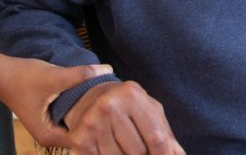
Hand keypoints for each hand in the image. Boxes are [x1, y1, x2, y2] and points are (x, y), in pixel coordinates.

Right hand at [0, 53, 112, 147]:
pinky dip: (81, 109)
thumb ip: (80, 75)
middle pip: (83, 133)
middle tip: (114, 103)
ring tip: (106, 97)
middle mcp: (50, 136)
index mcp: (50, 136)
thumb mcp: (54, 76)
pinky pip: (71, 117)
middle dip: (97, 119)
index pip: (85, 138)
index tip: (113, 109)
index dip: (100, 123)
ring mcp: (50, 127)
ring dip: (89, 113)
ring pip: (78, 124)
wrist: (0, 73)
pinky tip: (93, 95)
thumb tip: (108, 70)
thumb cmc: (22, 77)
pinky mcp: (50, 117)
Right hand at [64, 80, 184, 154]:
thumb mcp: (149, 111)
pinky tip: (110, 149)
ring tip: (124, 147)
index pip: (156, 137)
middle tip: (141, 151)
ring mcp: (92, 122)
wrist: (89, 97)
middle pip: (138, 152)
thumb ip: (166, 134)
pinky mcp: (79, 139)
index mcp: (132, 95)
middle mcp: (109, 106)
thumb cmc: (128, 106)